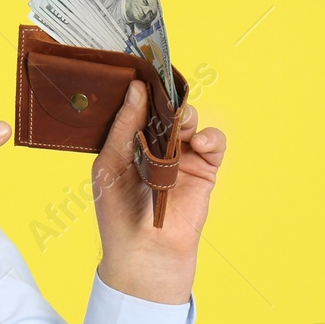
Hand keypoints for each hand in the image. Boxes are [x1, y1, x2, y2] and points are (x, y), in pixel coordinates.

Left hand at [94, 80, 226, 303]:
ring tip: (181, 123)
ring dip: (187, 117)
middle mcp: (154, 148)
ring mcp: (180, 159)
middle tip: (166, 93)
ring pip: (190, 123)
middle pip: (165, 111)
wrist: (145, 254)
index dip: (141, 90)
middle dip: (167, 100)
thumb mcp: (111, 164)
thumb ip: (124, 126)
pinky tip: (200, 142)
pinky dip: (210, 138)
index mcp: (127, 143)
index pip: (136, 108)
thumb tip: (137, 88)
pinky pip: (213, 145)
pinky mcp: (204, 172)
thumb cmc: (118, 213)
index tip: (143, 69)